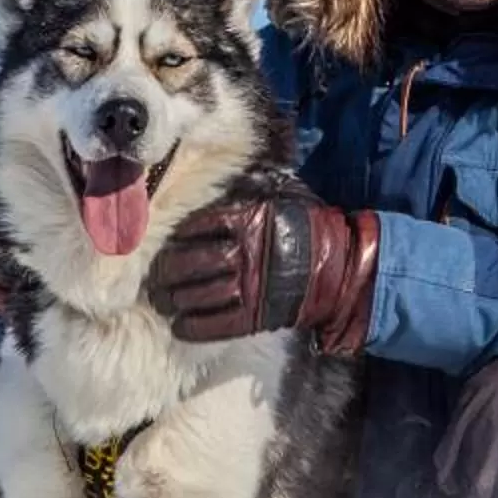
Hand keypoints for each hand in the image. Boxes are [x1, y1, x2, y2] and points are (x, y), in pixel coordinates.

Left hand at [145, 188, 378, 351]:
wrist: (341, 269)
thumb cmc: (310, 229)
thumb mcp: (282, 198)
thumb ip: (251, 191)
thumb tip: (224, 171)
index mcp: (249, 220)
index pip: (197, 227)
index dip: (177, 237)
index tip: (166, 242)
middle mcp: (245, 252)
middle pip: (189, 263)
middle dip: (166, 272)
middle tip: (155, 277)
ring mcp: (249, 286)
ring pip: (196, 294)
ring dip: (174, 299)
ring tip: (164, 300)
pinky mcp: (255, 317)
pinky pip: (215, 325)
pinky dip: (193, 326)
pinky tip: (180, 324)